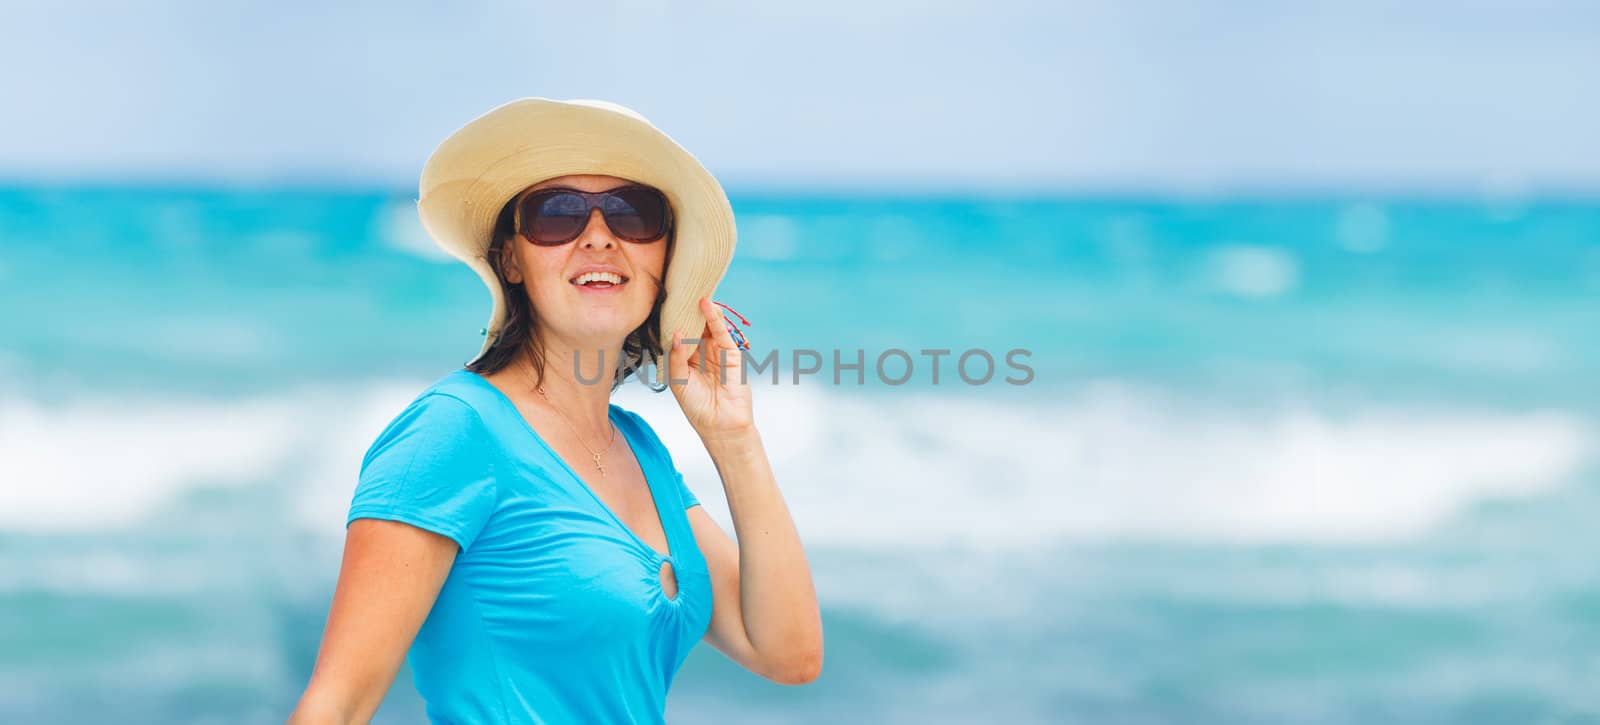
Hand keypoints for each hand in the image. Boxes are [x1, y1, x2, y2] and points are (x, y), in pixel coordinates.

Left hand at [667, 296, 754, 440]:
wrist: (721, 425)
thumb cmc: (697, 408)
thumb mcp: (679, 381)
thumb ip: (676, 357)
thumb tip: (676, 332)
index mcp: (685, 359)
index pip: (678, 334)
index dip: (673, 319)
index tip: (664, 300)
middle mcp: (701, 353)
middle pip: (694, 326)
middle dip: (687, 309)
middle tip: (679, 287)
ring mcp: (716, 352)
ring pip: (707, 326)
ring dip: (701, 309)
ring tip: (692, 289)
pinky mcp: (731, 354)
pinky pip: (722, 332)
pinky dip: (715, 318)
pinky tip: (707, 305)